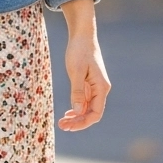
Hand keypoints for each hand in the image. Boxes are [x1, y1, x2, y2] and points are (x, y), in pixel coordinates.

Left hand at [57, 0, 110, 131]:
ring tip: (62, 122)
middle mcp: (101, 89)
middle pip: (91, 113)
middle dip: (77, 122)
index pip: (95, 113)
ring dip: (76, 117)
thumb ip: (77, 92)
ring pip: (87, 108)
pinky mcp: (89, 84)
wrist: (82, 35)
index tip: (69, 127)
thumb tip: (77, 111)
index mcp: (101, 87)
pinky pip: (84, 101)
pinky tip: (68, 113)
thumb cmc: (79, 50)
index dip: (83, 123)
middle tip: (61, 126)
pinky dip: (76, 108)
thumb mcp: (76, 71)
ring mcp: (95, 87)